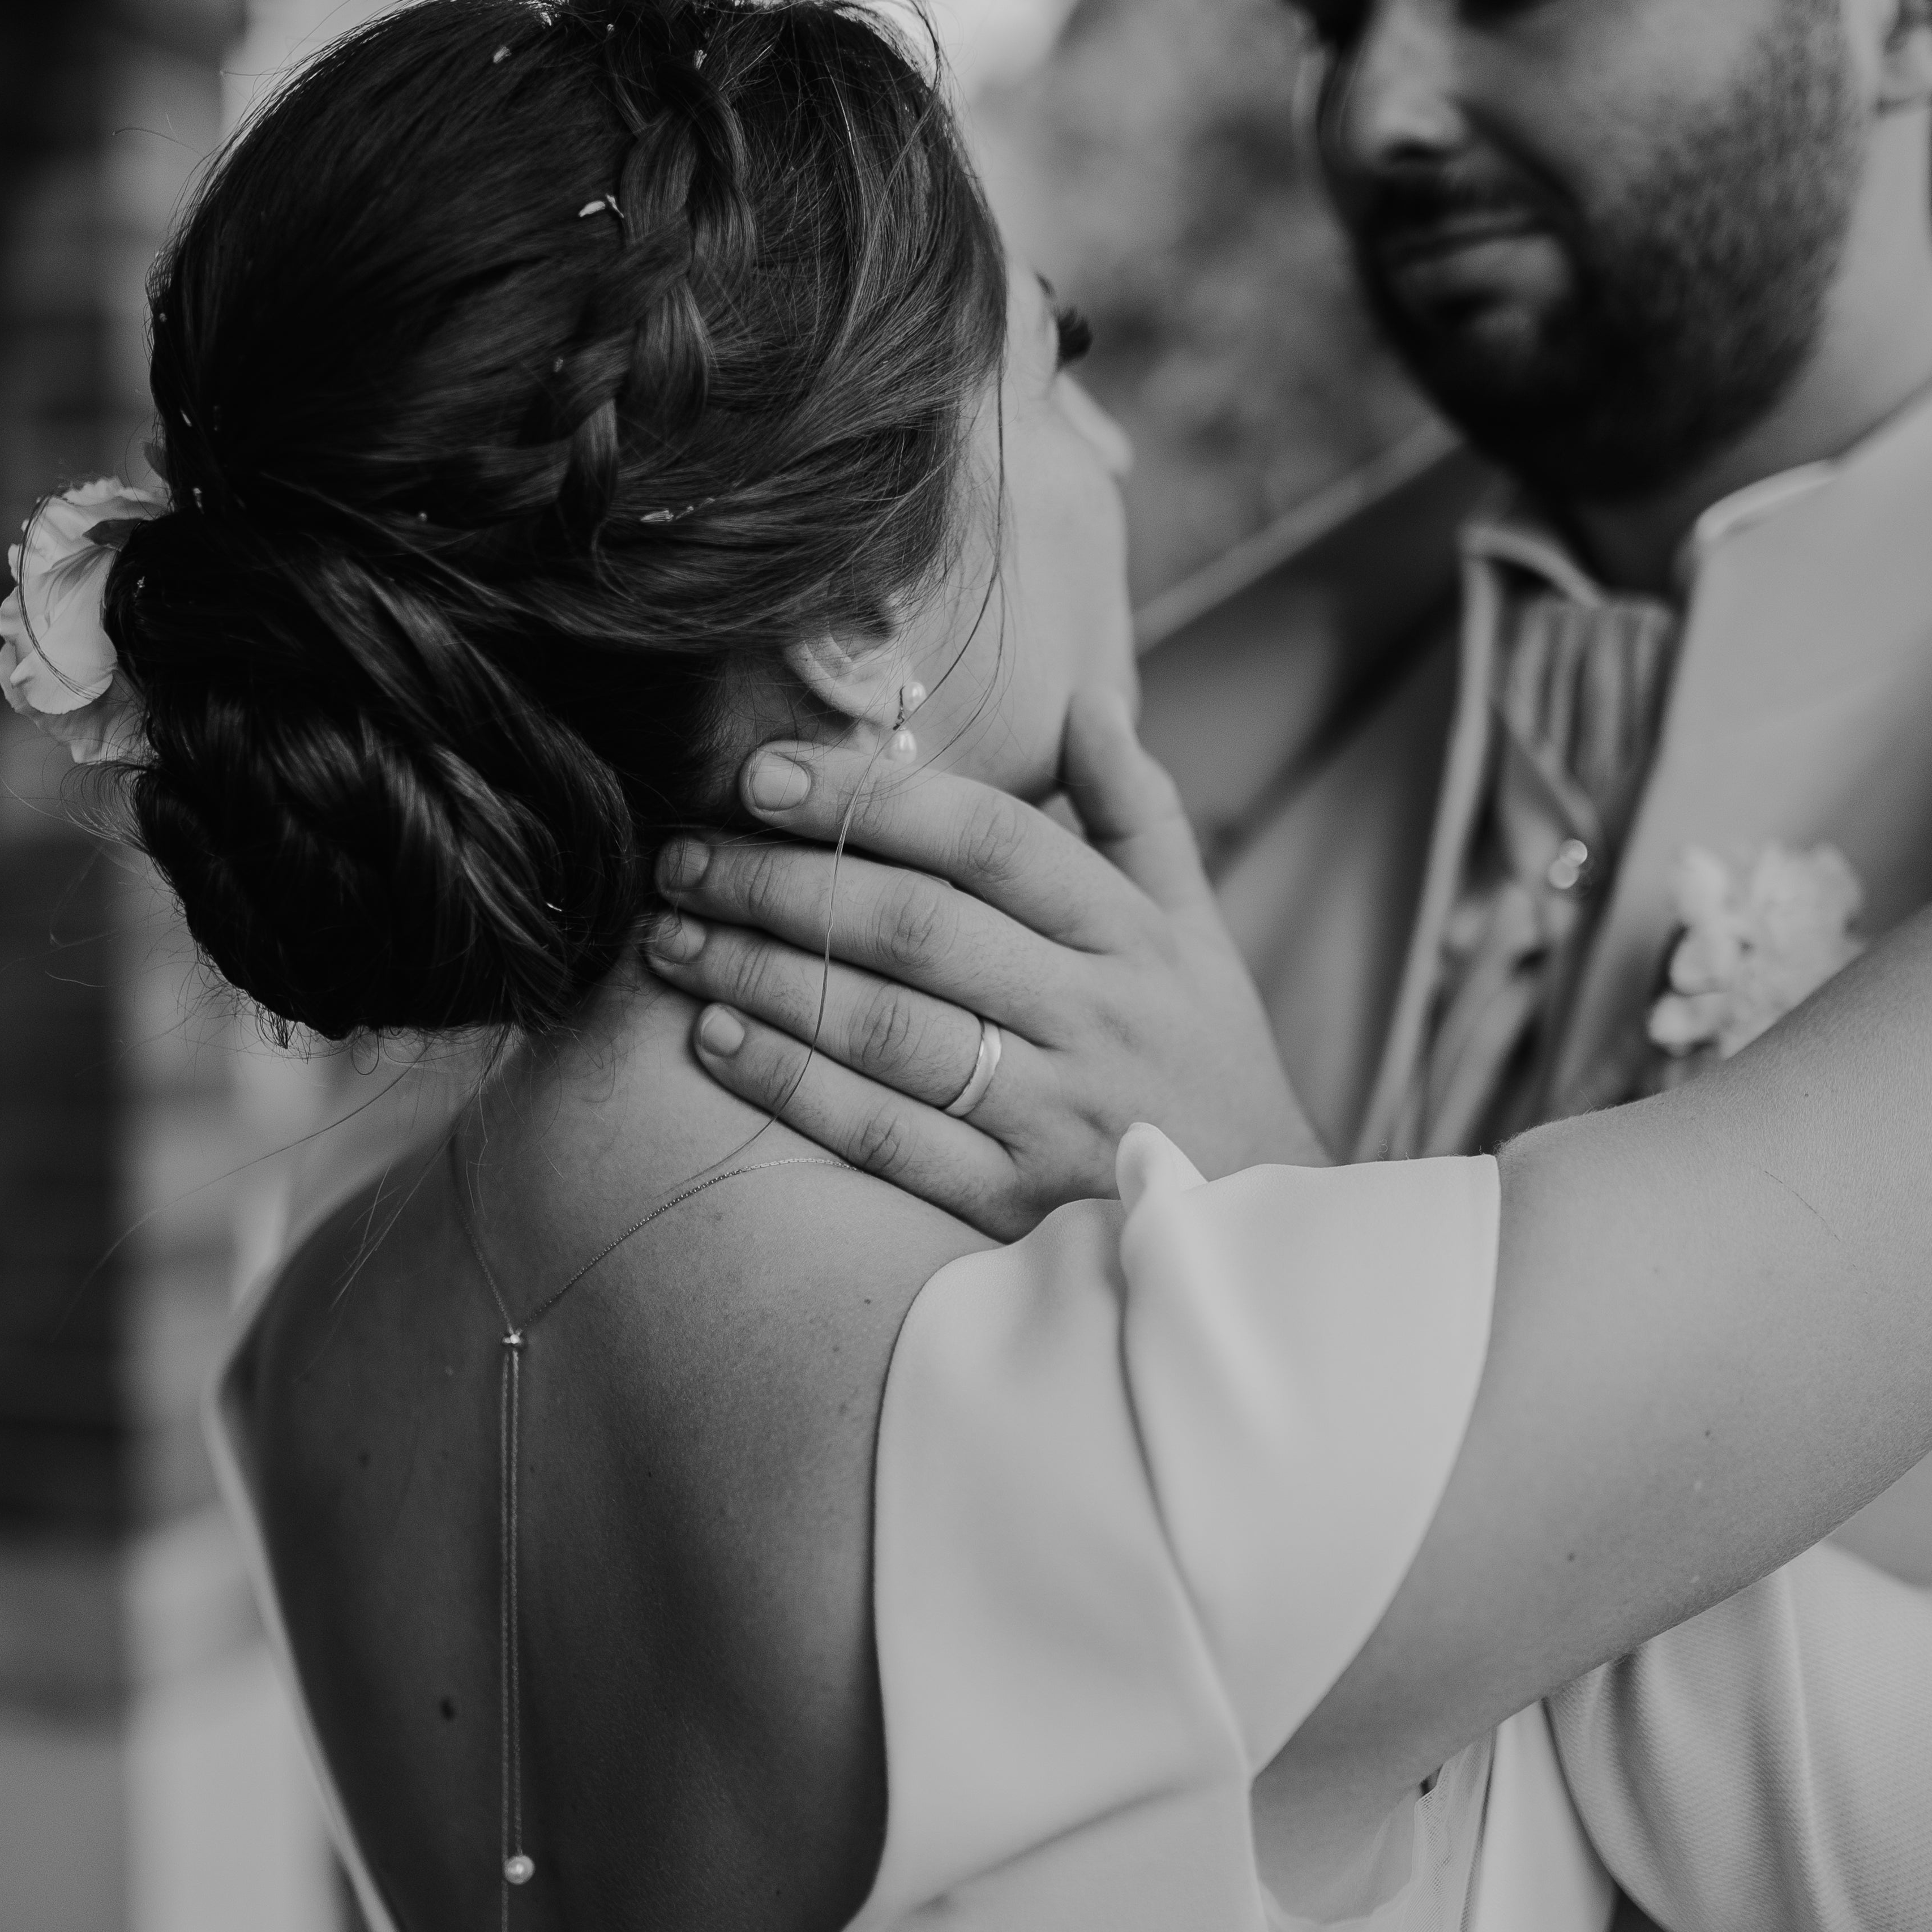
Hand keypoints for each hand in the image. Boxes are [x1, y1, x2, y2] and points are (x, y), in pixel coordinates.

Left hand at [642, 692, 1327, 1241]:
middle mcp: (1095, 1018)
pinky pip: (882, 1135)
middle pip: (917, 927)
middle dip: (783, 882)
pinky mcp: (1010, 1207)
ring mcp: (1053, 1117)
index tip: (758, 772)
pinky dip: (792, 1084)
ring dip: (763, 976)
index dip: (867, 798)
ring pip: (885, 1027)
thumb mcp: (1199, 932)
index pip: (989, 840)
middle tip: (684, 854)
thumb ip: (1139, 815)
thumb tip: (1088, 699)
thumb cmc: (1209, 1066)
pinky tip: (717, 1039)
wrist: (1257, 1232)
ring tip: (674, 937)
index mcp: (1134, 937)